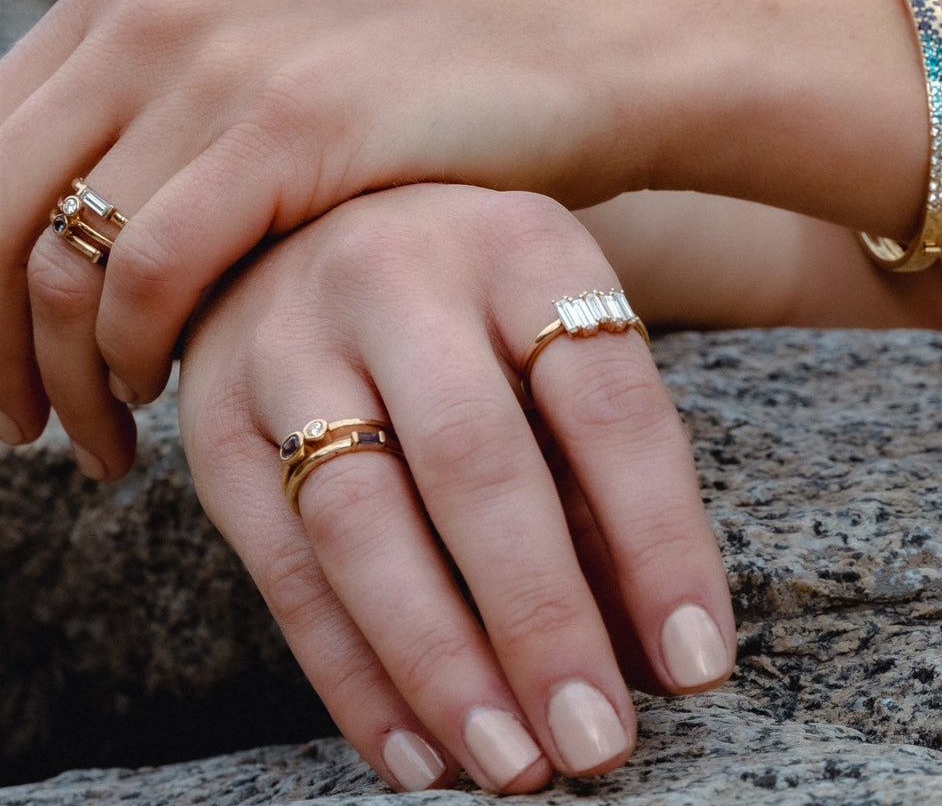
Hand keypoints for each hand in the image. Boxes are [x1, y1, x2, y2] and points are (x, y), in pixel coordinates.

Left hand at [1, 0, 668, 464]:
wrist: (577, 44)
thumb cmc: (435, 93)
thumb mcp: (275, 86)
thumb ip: (170, 139)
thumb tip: (79, 253)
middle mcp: (149, 11)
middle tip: (18, 432)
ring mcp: (217, 59)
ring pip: (57, 253)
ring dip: (58, 373)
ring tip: (97, 442)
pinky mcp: (292, 120)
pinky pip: (152, 266)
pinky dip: (135, 351)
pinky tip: (166, 395)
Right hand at [176, 184, 734, 791]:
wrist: (309, 221)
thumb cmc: (466, 293)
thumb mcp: (549, 325)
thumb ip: (593, 460)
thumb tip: (650, 638)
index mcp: (519, 244)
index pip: (606, 401)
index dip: (659, 538)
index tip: (696, 663)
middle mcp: (397, 276)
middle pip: (476, 462)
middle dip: (541, 619)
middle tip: (597, 742)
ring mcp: (291, 342)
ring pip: (361, 522)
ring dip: (438, 663)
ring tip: (510, 763)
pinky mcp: (214, 417)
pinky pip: (278, 562)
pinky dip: (349, 671)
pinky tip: (412, 750)